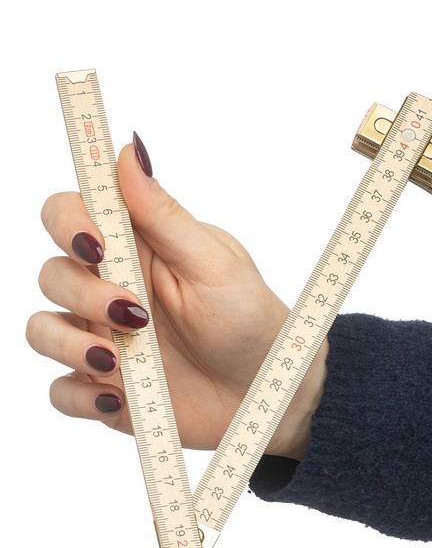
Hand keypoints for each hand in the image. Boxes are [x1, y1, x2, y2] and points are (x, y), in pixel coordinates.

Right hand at [26, 135, 326, 458]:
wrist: (272, 394)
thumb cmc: (252, 321)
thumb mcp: (216, 265)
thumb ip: (165, 215)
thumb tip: (130, 150)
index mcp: (138, 249)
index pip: (71, 215)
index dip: (68, 223)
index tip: (96, 244)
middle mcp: (112, 288)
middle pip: (52, 273)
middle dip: (83, 294)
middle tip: (136, 315)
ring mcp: (104, 339)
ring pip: (43, 331)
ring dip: (71, 345)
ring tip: (119, 362)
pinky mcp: (106, 388)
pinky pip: (62, 392)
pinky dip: (81, 395)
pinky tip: (119, 397)